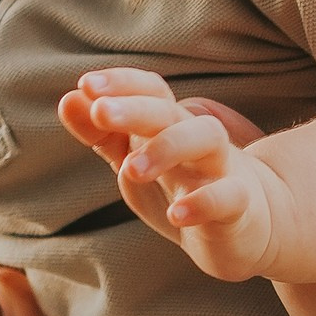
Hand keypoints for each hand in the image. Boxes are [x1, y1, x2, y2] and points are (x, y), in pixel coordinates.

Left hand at [60, 70, 282, 283]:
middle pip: (171, 110)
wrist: (247, 233)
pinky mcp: (242, 207)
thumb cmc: (185, 190)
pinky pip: (229, 197)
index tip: (86, 85)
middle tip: (100, 112)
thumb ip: (104, 137)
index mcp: (171, 126)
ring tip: (130, 170)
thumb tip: (68, 99)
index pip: (151, 90)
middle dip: (135, 108)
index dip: (122, 83)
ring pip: (206, 139)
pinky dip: (204, 203)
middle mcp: (198, 139)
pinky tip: (177, 214)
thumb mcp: (137, 165)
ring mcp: (223, 170)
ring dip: (167, 147)